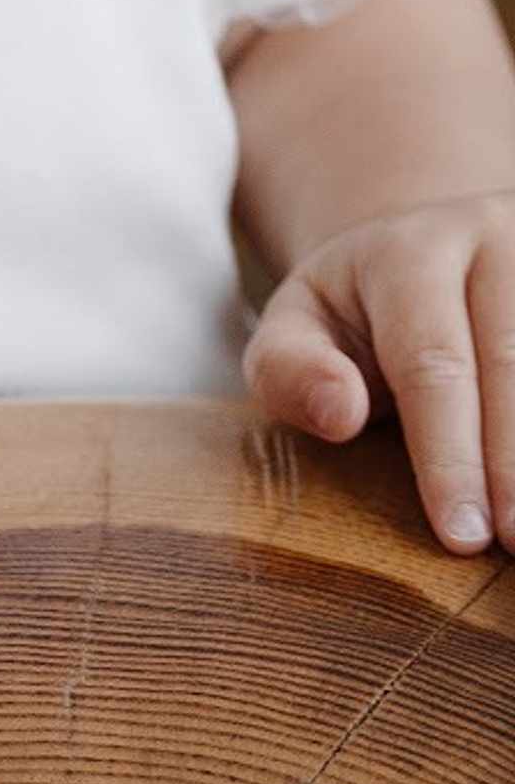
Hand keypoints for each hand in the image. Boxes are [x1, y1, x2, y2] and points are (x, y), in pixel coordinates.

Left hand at [240, 190, 514, 554]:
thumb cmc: (356, 317)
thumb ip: (290, 370)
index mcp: (410, 250)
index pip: (432, 364)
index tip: (462, 536)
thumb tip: (336, 412)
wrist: (427, 256)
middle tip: (514, 545)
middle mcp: (494, 238)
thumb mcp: (297, 331)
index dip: (450, 456)